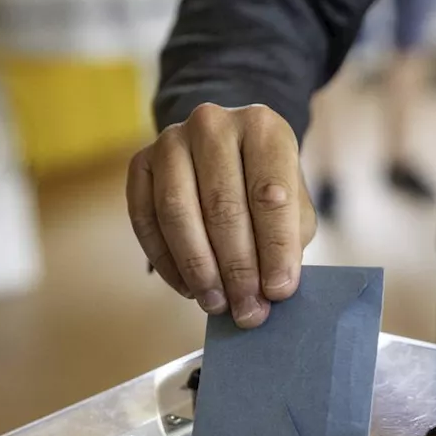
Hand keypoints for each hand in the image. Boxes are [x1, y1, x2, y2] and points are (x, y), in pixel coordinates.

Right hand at [127, 103, 316, 328]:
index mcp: (263, 127)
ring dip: (198, 267)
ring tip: (217, 303)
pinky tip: (188, 287)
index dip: (274, 249)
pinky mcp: (140, 162)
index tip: (278, 292)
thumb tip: (270, 293)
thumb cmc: (265, 185)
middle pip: (222, 205)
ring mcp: (170, 140)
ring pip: (177, 211)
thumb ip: (286, 242)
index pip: (270, 194)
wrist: (226, 152)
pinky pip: (145, 218)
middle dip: (236, 268)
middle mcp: (213, 124)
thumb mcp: (294, 204)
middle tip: (246, 310)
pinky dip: (166, 260)